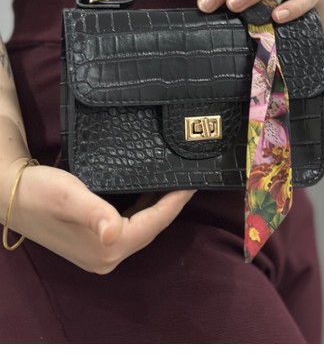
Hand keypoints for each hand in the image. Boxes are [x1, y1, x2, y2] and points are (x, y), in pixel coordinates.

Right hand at [4, 160, 194, 273]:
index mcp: (106, 248)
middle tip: (186, 180)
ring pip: (140, 229)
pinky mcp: (93, 244)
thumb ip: (95, 214)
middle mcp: (106, 257)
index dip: (175, 204)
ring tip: (173, 184)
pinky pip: (128, 228)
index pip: (153, 224)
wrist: (10, 194)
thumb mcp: (70, 196)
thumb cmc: (40, 191)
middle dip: (170, 206)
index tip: (191, 183)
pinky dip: (142, 210)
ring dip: (157, 208)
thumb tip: (113, 232)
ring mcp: (99, 253)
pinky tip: (148, 193)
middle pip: (150, 230)